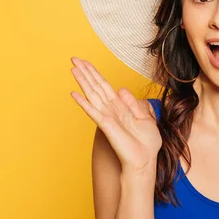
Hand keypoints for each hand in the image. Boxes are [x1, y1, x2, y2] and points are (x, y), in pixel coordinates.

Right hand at [69, 57, 161, 174]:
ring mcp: (107, 116)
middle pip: (95, 86)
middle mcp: (111, 109)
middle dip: (85, 72)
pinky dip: (83, 102)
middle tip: (73, 58)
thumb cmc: (146, 143)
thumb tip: (121, 89)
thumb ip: (133, 103)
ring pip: (92, 94)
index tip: (85, 62)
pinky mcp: (106, 125)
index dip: (95, 73)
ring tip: (73, 68)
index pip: (104, 86)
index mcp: (120, 107)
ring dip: (82, 81)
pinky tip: (74, 94)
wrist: (146, 160)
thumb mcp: (145, 118)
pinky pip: (93, 111)